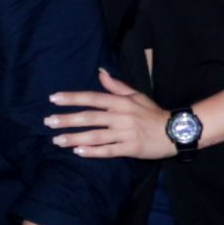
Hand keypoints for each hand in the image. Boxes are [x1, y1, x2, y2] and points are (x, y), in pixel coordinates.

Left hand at [48, 68, 176, 158]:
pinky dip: (92, 152)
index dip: (72, 98)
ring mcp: (125, 133)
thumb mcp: (136, 96)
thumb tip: (100, 72)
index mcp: (121, 102)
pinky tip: (77, 152)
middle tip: (48, 122)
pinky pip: (108, 151)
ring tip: (57, 140)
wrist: (175, 132)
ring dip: (75, 138)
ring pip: (95, 136)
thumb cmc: (153, 113)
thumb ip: (116, 86)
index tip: (53, 99)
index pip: (92, 98)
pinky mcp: (130, 148)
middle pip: (89, 117)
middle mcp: (121, 117)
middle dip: (67, 120)